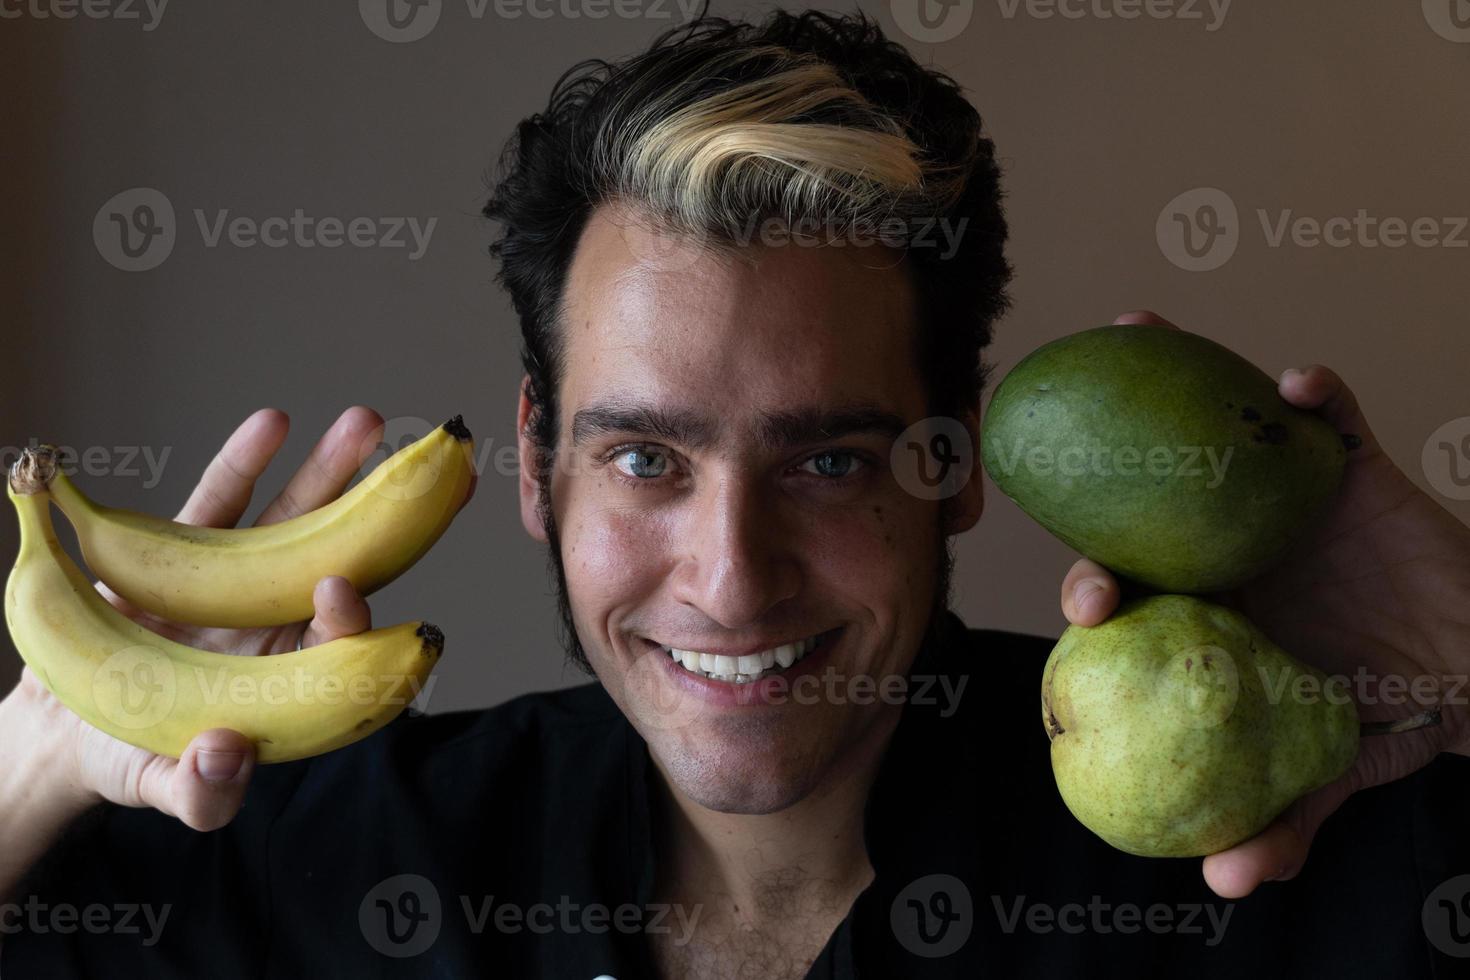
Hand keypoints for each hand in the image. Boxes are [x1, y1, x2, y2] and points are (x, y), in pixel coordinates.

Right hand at [10, 406, 386, 830]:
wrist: (62, 724)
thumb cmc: (128, 759)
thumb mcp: (161, 788)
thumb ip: (200, 793)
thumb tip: (227, 755)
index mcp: (287, 678)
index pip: (335, 640)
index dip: (348, 614)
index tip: (339, 589)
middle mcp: (274, 622)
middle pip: (339, 561)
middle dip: (381, 518)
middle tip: (424, 470)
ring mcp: (234, 581)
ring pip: (292, 521)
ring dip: (329, 472)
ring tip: (368, 421)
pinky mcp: (183, 552)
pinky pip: (221, 500)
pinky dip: (243, 461)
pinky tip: (274, 421)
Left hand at [1058, 311, 1469, 897]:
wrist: (1468, 666)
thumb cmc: (1381, 710)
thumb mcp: (1328, 770)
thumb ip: (1281, 823)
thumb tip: (1223, 885)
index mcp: (1200, 606)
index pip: (1128, 586)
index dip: (1094, 588)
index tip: (1085, 606)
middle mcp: (1223, 544)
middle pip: (1145, 507)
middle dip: (1110, 504)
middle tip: (1109, 522)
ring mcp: (1277, 500)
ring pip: (1217, 432)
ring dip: (1182, 377)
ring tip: (1137, 328)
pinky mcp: (1347, 467)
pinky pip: (1331, 419)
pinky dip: (1318, 397)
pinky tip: (1300, 386)